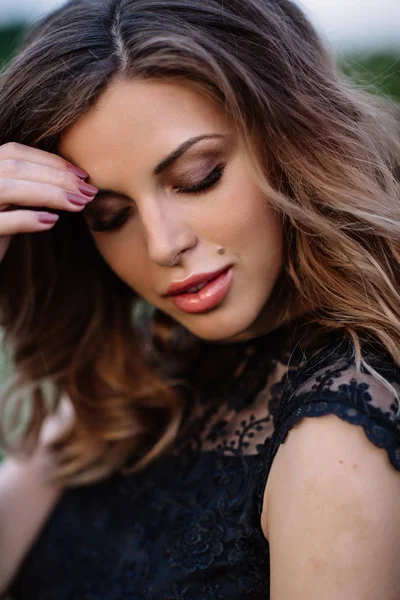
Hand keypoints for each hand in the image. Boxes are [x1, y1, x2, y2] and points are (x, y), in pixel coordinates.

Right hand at [0, 142, 96, 261]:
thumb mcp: (10, 204)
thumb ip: (27, 187)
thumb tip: (73, 180)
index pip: (15, 153)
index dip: (50, 161)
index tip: (82, 175)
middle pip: (16, 167)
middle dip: (58, 177)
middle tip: (88, 191)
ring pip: (11, 189)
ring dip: (50, 194)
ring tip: (78, 204)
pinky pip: (2, 222)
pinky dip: (29, 219)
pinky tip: (51, 221)